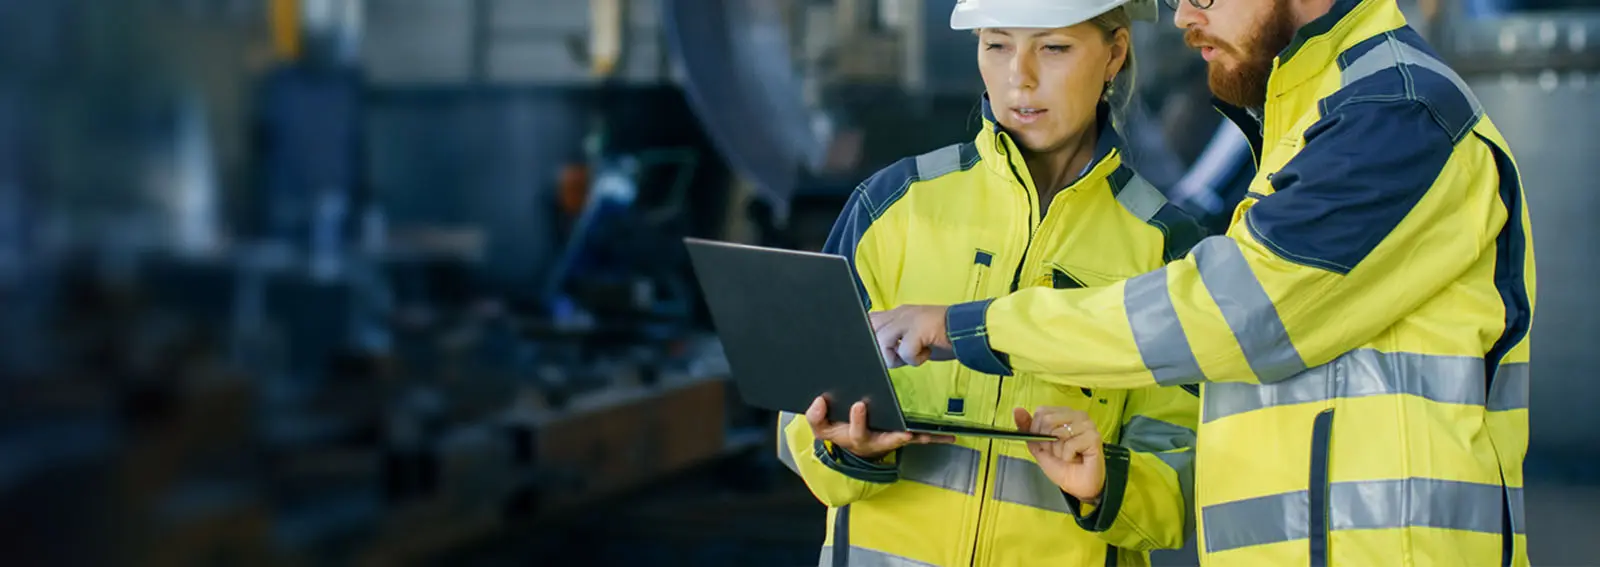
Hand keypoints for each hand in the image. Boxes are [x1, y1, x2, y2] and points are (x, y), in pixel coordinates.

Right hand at [806, 396, 953, 460]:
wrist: (849, 444)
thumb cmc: (837, 431)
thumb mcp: (821, 427)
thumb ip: (816, 416)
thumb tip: (818, 401)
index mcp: (855, 437)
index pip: (855, 430)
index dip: (857, 419)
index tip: (859, 404)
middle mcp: (875, 442)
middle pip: (886, 440)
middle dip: (896, 436)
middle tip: (905, 432)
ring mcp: (890, 440)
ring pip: (908, 440)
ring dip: (923, 438)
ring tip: (940, 435)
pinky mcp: (901, 437)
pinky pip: (919, 438)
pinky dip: (934, 437)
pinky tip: (952, 436)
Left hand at [868, 305, 955, 368]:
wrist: (970, 330)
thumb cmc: (945, 336)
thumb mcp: (916, 335)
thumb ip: (898, 339)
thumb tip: (882, 352)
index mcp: (899, 313)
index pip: (870, 319)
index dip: (868, 335)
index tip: (879, 350)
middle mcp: (900, 313)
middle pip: (870, 329)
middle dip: (880, 349)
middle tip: (900, 355)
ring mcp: (908, 319)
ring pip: (883, 341)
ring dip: (897, 356)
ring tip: (914, 355)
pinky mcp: (918, 329)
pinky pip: (904, 351)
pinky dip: (915, 359)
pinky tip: (927, 353)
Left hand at [1014, 406, 1104, 502]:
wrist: (1077, 486)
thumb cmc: (1061, 466)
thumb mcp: (1038, 447)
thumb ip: (1027, 428)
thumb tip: (1017, 410)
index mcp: (1063, 414)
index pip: (1041, 412)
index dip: (1037, 431)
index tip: (1045, 444)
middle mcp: (1077, 415)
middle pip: (1048, 420)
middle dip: (1047, 442)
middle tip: (1057, 452)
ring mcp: (1087, 424)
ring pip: (1059, 432)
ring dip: (1058, 450)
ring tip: (1067, 456)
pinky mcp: (1094, 436)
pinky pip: (1070, 444)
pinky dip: (1068, 455)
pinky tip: (1076, 458)